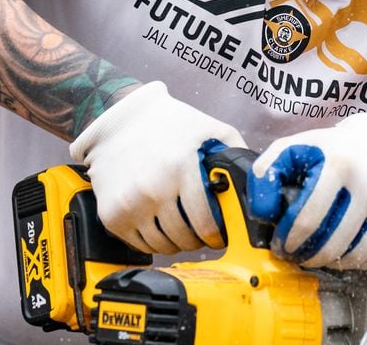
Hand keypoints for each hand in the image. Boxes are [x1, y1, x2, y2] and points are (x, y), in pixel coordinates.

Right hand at [69, 81, 245, 253]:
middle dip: (198, 240)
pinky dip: (152, 241)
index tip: (219, 234)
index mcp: (181, 168)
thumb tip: (255, 179)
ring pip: (161, 246)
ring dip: (175, 243)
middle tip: (201, 232)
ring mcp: (129, 205)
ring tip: (182, 230)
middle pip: (184, 239)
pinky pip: (138, 245)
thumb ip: (235, 152)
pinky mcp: (111, 215)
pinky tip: (160, 227)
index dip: (217, 234)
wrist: (117, 120)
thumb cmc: (168, 123)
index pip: (206, 223)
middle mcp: (154, 189)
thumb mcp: (209, 128)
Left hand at [249, 112, 366, 269]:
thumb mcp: (294, 147)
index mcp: (341, 164)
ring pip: (355, 256)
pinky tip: (344, 249)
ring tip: (319, 253)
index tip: (283, 245)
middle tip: (298, 255)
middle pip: (332, 243)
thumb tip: (263, 213)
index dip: (290, 240)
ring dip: (331, 262)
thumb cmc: (331, 151)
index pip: (308, 219)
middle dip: (308, 256)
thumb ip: (266, 173)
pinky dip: (356, 261)